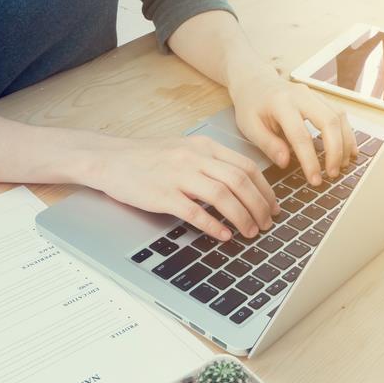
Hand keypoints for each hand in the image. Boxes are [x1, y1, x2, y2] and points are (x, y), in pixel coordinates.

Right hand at [92, 136, 278, 240]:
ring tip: (251, 232)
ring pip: (223, 196)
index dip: (265, 190)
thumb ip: (210, 163)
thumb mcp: (183, 150)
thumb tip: (240, 185)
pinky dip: (214, 225)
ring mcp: (178, 176)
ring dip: (242, 217)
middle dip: (259, 206)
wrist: (109, 159)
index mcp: (203, 147)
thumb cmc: (146, 158)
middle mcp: (194, 158)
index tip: (273, 206)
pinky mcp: (163, 195)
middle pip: (240, 182)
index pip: (246, 167)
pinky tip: (224, 235)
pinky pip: (195, 212)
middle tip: (267, 224)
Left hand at [228, 68, 357, 186]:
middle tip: (333, 174)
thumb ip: (268, 144)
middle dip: (335, 151)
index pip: (300, 135)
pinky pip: (340, 114)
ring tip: (343, 166)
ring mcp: (314, 94)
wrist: (255, 82)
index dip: (310, 160)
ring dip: (345, 143)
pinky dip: (347, 133)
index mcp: (280, 103)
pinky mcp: (321, 98)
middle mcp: (301, 95)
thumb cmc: (251, 106)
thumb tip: (285, 163)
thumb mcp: (250, 127)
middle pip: (328, 121)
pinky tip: (348, 150)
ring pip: (339, 116)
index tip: (315, 179)